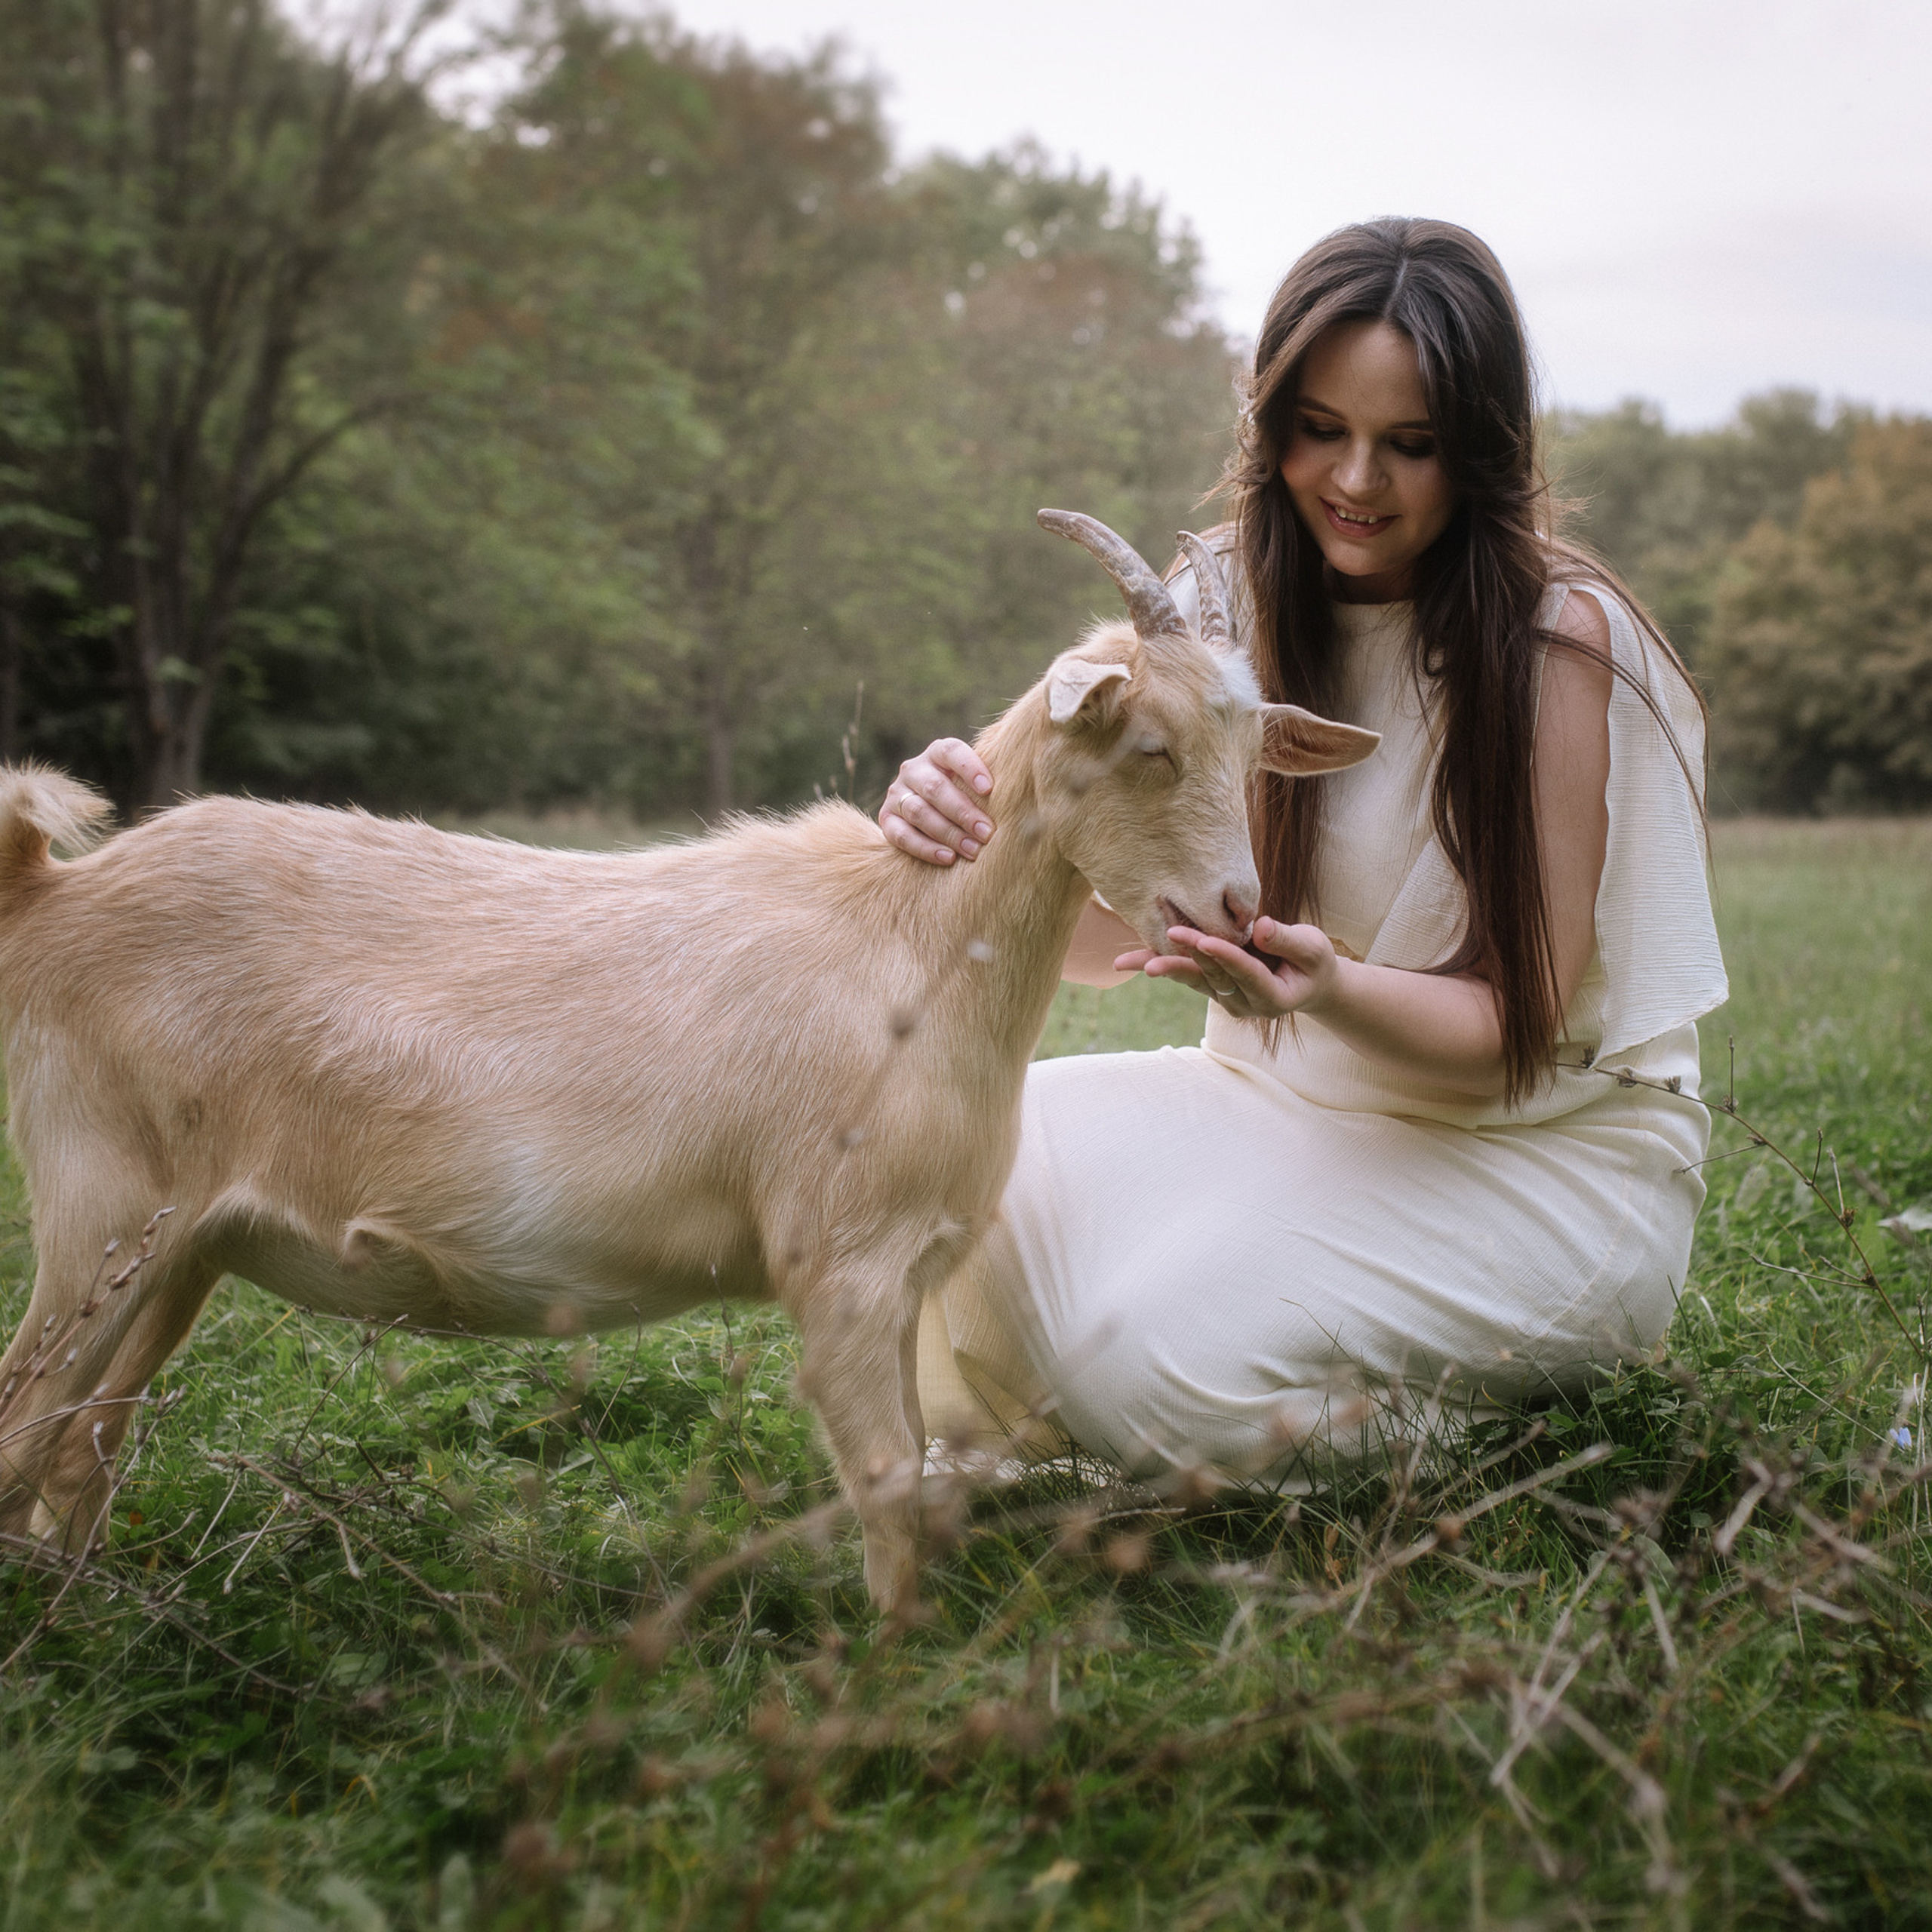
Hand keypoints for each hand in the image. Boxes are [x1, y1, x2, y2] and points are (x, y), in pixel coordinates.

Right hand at [881, 738, 994, 865]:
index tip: (989, 789)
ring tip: (973, 851)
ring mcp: (896, 794)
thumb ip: (987, 786)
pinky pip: (901, 836)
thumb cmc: (964, 795)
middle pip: (935, 788)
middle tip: (987, 833)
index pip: (951, 752)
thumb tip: (1022, 802)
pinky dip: (925, 848)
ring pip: (918, 812)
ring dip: (948, 833)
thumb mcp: (972, 783)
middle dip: (963, 813)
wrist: (925, 813)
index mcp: (937, 753)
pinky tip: (948, 858)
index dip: (969, 768)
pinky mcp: (886, 819)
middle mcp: (914, 769)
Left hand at [1121, 917, 1341, 1019]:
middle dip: (1190, 954)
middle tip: (1169, 935)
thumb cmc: (1313, 962)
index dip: (1227, 957)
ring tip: (1128, 962)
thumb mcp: (1313, 948)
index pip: (1247, 974)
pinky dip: (1160, 964)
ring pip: (1192, 980)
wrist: (1307, 982)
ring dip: (1162, 966)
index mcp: (1274, 998)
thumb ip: (1289, 940)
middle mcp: (1245, 1005)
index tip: (1206, 940)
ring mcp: (1226, 1000)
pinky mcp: (1213, 989)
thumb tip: (1260, 927)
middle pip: (1213, 977)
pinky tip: (1131, 962)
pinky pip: (1186, 975)